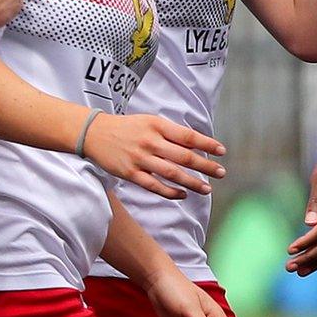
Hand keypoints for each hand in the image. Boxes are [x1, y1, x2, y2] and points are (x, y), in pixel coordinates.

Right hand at [82, 113, 224, 197]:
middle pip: (184, 157)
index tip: (222, 151)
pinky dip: (170, 192)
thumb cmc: (128, 127)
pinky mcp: (130, 173)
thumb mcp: (150, 122)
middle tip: (221, 173)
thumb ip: (171, 132)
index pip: (188, 136)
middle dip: (206, 166)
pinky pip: (154, 186)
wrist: (94, 133)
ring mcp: (140, 159)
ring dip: (192, 183)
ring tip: (207, 189)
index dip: (207, 144)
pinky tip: (183, 195)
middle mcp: (150, 142)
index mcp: (158, 126)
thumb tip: (197, 144)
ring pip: (172, 174)